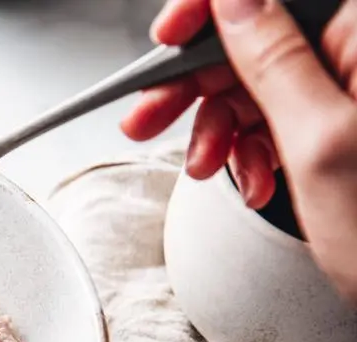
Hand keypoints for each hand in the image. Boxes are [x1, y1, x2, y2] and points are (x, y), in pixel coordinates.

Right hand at [122, 0, 356, 301]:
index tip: (167, 40)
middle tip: (148, 116)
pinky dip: (250, 151)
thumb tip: (233, 1)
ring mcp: (351, 95)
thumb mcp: (320, 143)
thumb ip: (274, 60)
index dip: (208, 10)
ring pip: (258, 86)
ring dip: (218, 128)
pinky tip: (251, 180)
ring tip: (203, 166)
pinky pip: (278, 121)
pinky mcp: (343, 130)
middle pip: (256, 40)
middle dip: (197, 83)